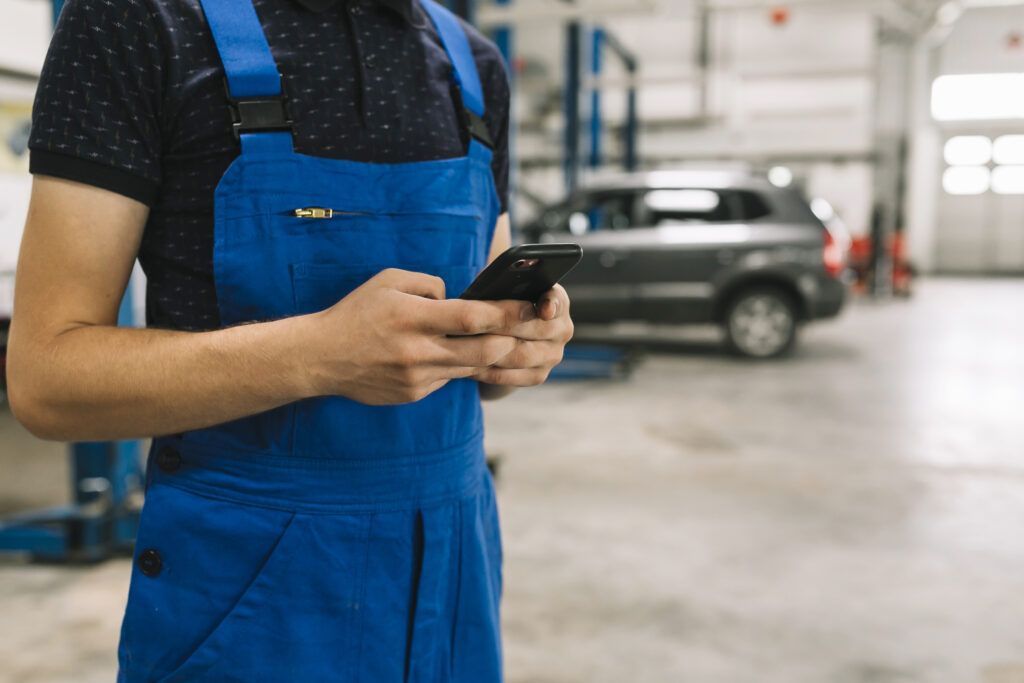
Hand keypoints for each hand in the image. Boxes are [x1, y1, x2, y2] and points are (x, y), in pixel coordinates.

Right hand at [304, 269, 534, 404]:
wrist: (321, 357)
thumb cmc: (356, 312)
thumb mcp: (388, 281)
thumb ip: (429, 284)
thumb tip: (458, 297)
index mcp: (411, 317)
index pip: (470, 317)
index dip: (505, 313)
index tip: (529, 307)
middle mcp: (417, 351)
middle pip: (482, 350)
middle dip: (511, 340)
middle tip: (528, 329)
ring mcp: (417, 377)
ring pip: (471, 367)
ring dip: (490, 355)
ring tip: (505, 340)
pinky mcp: (414, 394)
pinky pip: (449, 378)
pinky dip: (457, 365)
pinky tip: (457, 354)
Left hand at [473, 285, 573, 386]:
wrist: (504, 334)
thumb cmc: (499, 302)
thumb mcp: (501, 287)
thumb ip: (499, 283)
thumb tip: (486, 284)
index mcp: (556, 301)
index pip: (557, 300)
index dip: (551, 304)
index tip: (543, 310)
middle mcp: (561, 329)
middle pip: (536, 330)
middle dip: (504, 325)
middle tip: (476, 323)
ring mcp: (552, 355)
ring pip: (520, 356)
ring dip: (491, 349)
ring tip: (466, 344)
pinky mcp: (538, 375)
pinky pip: (509, 376)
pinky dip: (486, 370)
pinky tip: (466, 363)